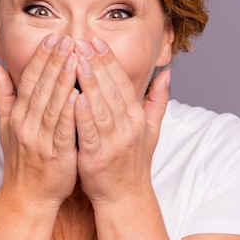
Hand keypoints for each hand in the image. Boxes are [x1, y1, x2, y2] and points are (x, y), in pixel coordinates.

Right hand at [0, 34, 79, 208]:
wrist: (27, 196)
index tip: (52, 38)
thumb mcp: (5, 126)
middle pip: (41, 87)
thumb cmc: (22, 159)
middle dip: (54, 61)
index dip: (40, 58)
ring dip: (64, 79)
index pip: (29, 80)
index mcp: (17, 115)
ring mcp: (40, 139)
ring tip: (76, 57)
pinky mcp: (56, 155)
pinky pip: (63, 130)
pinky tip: (80, 94)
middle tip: (67, 38)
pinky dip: (70, 112)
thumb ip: (4, 95)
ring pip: (53, 104)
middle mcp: (26, 124)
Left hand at [73, 37, 170, 207]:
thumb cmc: (133, 162)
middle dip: (96, 64)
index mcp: (138, 119)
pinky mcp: (97, 158)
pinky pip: (89, 133)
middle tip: (81, 42)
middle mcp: (128, 128)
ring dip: (88, 82)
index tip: (97, 42)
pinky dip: (82, 115)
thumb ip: (157, 101)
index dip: (110, 61)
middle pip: (112, 90)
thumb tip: (166, 74)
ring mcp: (113, 143)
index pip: (123, 83)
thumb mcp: (151, 130)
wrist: (124, 197)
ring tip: (76, 60)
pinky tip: (73, 97)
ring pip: (100, 107)